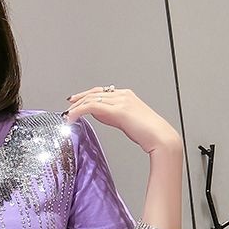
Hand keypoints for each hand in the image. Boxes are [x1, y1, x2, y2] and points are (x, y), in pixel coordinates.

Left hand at [64, 86, 181, 154]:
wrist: (160, 137)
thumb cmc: (147, 133)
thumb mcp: (127, 120)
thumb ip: (113, 115)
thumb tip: (99, 114)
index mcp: (126, 95)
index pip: (101, 92)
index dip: (86, 96)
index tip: (75, 102)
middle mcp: (123, 95)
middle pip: (94, 93)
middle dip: (78, 100)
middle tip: (68, 108)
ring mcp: (121, 101)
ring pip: (91, 99)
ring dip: (76, 107)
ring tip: (68, 116)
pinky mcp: (118, 110)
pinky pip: (92, 107)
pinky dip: (79, 111)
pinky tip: (73, 118)